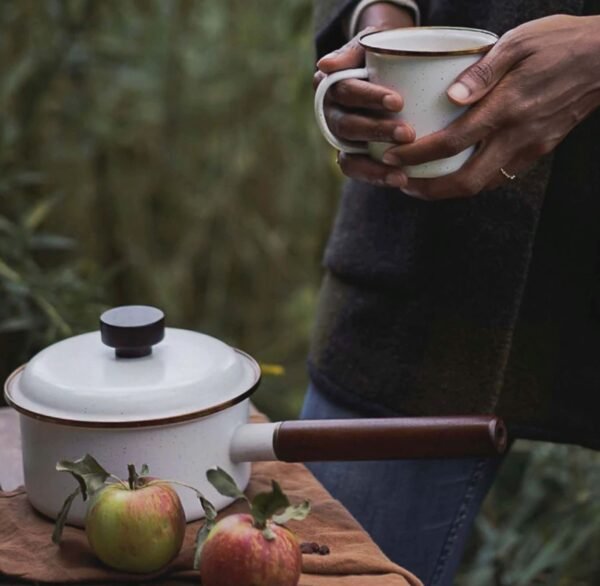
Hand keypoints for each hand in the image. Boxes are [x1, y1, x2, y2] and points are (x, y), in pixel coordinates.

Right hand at [315, 4, 414, 188]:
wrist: (387, 69)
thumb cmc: (381, 54)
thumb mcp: (371, 42)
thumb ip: (353, 49)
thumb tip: (325, 66)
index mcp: (330, 84)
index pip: (346, 91)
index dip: (369, 98)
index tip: (398, 102)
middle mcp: (329, 113)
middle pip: (348, 125)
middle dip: (377, 131)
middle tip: (408, 134)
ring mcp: (339, 138)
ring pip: (349, 155)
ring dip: (375, 164)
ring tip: (402, 171)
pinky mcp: (350, 156)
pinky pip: (356, 170)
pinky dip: (376, 176)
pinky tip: (400, 179)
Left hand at [382, 14, 599, 199]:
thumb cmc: (561, 43)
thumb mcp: (518, 42)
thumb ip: (482, 71)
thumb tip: (450, 97)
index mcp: (506, 108)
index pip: (451, 142)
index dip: (417, 155)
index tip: (393, 157)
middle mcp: (517, 136)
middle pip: (465, 181)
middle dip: (428, 190)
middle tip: (402, 184)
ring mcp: (529, 149)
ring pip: (482, 185)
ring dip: (447, 191)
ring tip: (421, 184)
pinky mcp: (538, 151)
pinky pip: (498, 177)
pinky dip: (471, 181)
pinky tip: (455, 172)